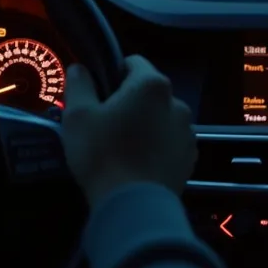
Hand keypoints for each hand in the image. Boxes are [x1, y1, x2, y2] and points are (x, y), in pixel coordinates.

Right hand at [60, 55, 196, 205]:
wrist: (133, 205)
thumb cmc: (103, 154)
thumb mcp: (77, 116)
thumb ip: (79, 84)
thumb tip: (80, 68)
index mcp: (151, 85)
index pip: (133, 63)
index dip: (113, 74)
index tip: (99, 95)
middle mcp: (177, 103)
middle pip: (149, 93)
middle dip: (130, 102)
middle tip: (106, 125)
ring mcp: (188, 132)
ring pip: (161, 119)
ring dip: (146, 125)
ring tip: (123, 149)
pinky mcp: (190, 158)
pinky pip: (170, 143)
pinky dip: (157, 147)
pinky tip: (139, 165)